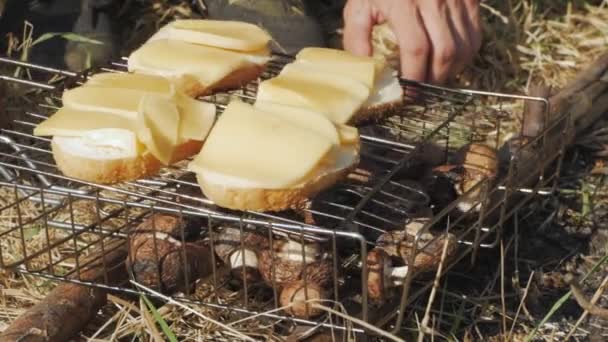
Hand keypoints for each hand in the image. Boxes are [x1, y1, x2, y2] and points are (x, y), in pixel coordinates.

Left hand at [343, 0, 481, 84]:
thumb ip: (356, 38)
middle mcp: (435, 0)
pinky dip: (466, 54)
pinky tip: (450, 60)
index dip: (414, 77)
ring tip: (435, 78)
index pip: (416, 49)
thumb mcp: (359, 6)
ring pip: (465, 47)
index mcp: (404, 3)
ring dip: (452, 70)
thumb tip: (366, 71)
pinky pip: (475, 35)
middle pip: (445, 52)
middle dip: (434, 79)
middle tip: (422, 90)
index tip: (407, 93)